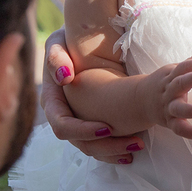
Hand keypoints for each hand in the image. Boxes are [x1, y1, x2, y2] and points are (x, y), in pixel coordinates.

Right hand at [42, 29, 142, 163]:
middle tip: (135, 143)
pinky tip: (134, 150)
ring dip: (115, 150)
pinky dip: (116, 149)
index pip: (62, 125)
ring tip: (138, 146)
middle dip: (107, 146)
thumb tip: (65, 77)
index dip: (83, 131)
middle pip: (81, 143)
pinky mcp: (90, 122)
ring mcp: (76, 121)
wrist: (80, 40)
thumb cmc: (68, 40)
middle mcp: (62, 115)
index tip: (107, 128)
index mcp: (52, 101)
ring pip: (92, 147)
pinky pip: (100, 143)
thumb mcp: (58, 43)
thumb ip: (56, 57)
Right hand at [146, 47, 191, 138]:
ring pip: (178, 109)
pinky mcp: (168, 122)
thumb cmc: (164, 83)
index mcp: (171, 75)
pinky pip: (178, 128)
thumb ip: (191, 61)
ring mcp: (167, 107)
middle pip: (180, 83)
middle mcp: (168, 90)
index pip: (184, 67)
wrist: (139, 100)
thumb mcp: (174, 70)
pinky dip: (189, 133)